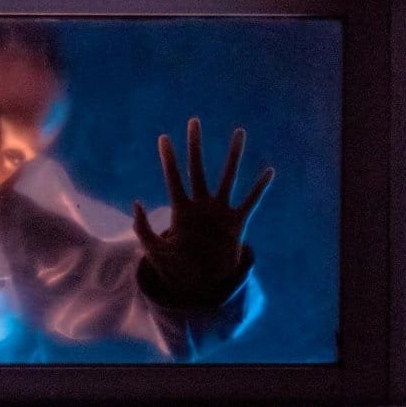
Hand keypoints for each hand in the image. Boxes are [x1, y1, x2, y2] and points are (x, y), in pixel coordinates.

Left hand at [132, 118, 273, 300]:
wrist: (200, 285)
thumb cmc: (175, 268)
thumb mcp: (154, 250)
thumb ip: (144, 229)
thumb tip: (136, 203)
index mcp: (180, 210)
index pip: (173, 178)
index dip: (168, 159)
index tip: (163, 138)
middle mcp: (201, 205)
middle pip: (197, 169)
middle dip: (195, 146)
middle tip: (194, 122)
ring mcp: (220, 212)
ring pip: (228, 177)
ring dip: (233, 155)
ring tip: (239, 132)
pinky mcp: (237, 223)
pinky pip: (251, 201)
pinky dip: (260, 187)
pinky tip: (268, 171)